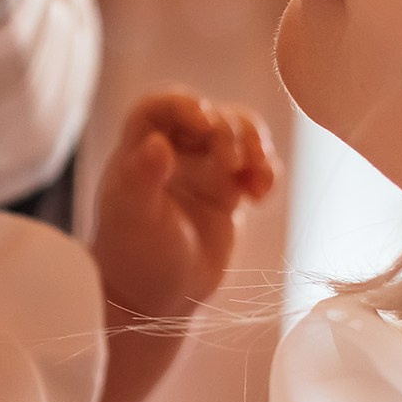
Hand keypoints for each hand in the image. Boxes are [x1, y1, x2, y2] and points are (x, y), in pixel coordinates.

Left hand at [92, 89, 278, 325]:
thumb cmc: (135, 256)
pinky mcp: (228, 191)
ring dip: (255, 144)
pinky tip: (261, 195)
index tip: (205, 120)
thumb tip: (158, 144)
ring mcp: (203, 170)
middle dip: (229, 130)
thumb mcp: (135, 219)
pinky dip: (266, 171)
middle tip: (231, 163)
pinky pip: (255, 165)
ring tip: (258, 175)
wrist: (158, 297)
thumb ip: (143, 180)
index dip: (184, 104)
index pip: (159, 106)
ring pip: (237, 133)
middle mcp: (172, 152)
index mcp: (138, 150)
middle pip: (209, 114)